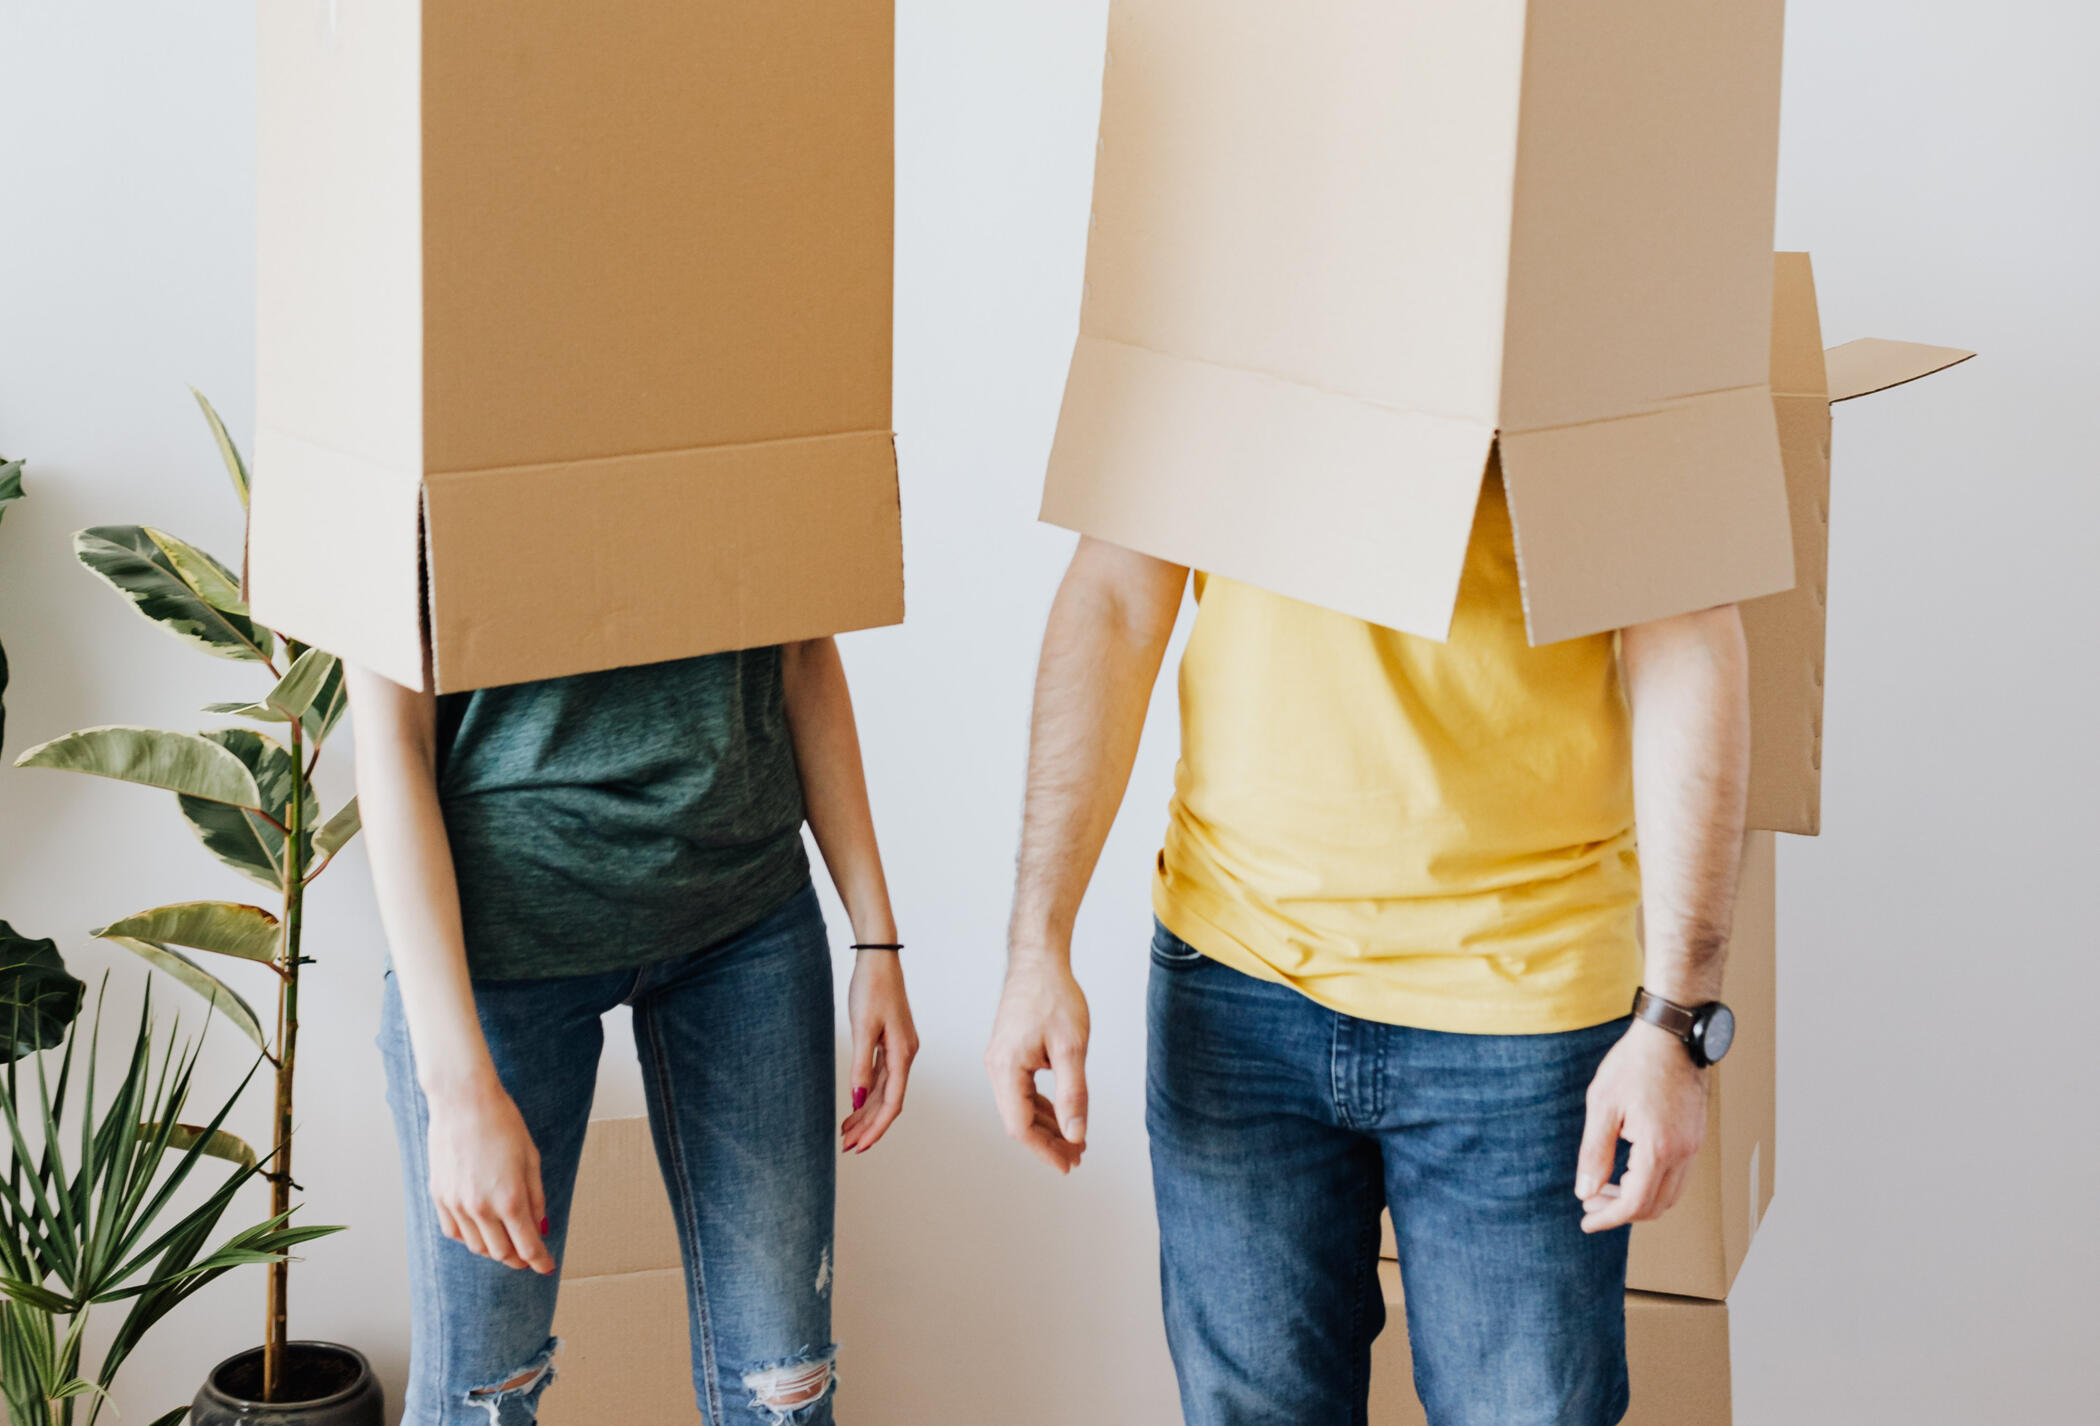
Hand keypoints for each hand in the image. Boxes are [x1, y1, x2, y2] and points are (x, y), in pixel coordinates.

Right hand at [423, 1072, 553, 1272]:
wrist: (463, 1101)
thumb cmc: (503, 1124)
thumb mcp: (531, 1159)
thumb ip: (536, 1198)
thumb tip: (540, 1228)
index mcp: (509, 1198)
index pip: (527, 1246)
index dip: (539, 1261)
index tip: (547, 1267)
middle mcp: (481, 1207)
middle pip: (501, 1252)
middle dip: (518, 1258)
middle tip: (528, 1256)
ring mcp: (456, 1204)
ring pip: (476, 1246)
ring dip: (494, 1249)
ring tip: (506, 1240)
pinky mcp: (438, 1196)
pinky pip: (454, 1232)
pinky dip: (469, 1237)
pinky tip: (480, 1229)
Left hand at [841, 951, 917, 1152]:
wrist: (878, 959)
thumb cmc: (872, 988)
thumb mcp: (863, 1028)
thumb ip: (861, 1067)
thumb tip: (857, 1101)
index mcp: (903, 1054)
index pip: (893, 1102)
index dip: (877, 1127)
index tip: (860, 1146)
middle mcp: (906, 1055)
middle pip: (889, 1101)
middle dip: (869, 1126)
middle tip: (848, 1147)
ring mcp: (899, 1048)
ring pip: (884, 1090)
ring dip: (867, 1113)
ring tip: (847, 1133)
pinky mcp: (891, 1042)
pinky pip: (881, 1076)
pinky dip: (868, 1093)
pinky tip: (855, 1104)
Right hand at [984, 948, 1090, 1173]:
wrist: (1039, 962)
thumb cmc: (1053, 996)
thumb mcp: (1071, 1048)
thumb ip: (1073, 1094)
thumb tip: (1075, 1133)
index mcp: (1006, 1069)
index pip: (1020, 1126)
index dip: (1045, 1150)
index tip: (1069, 1164)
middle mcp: (997, 1068)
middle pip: (1019, 1120)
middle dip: (1049, 1142)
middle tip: (1078, 1156)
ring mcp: (1001, 1061)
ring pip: (1021, 1107)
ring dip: (1048, 1126)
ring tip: (1075, 1141)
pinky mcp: (1010, 1054)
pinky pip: (1023, 1091)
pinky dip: (1044, 1107)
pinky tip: (1063, 1114)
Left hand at [1575, 1019, 1708, 1232]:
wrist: (1672, 1036)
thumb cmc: (1634, 1065)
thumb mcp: (1602, 1106)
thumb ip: (1594, 1153)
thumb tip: (1585, 1192)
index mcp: (1659, 1148)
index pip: (1634, 1204)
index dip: (1608, 1218)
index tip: (1586, 1222)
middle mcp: (1683, 1153)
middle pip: (1654, 1206)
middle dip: (1620, 1211)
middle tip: (1590, 1203)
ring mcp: (1694, 1145)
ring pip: (1669, 1195)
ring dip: (1638, 1200)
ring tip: (1605, 1188)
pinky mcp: (1696, 1136)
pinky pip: (1678, 1176)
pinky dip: (1653, 1184)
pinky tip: (1628, 1170)